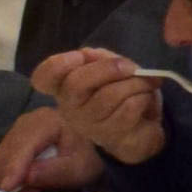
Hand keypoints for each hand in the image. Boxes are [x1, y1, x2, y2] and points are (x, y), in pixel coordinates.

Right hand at [0, 104, 99, 191]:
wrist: (92, 150)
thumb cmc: (87, 158)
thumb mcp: (79, 168)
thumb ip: (55, 172)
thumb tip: (27, 177)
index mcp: (47, 121)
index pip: (24, 145)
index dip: (13, 167)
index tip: (6, 187)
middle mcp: (27, 121)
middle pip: (6, 151)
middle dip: (10, 176)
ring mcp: (17, 129)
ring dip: (7, 178)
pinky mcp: (12, 140)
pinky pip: (0, 160)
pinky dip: (7, 175)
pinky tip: (23, 185)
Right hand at [25, 46, 167, 163]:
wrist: (144, 125)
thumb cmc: (122, 91)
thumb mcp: (112, 67)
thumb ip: (100, 58)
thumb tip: (88, 54)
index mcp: (65, 86)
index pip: (44, 78)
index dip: (57, 65)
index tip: (79, 56)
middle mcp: (70, 107)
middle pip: (76, 84)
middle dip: (109, 69)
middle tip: (130, 67)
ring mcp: (88, 125)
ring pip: (109, 95)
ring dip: (135, 84)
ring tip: (146, 83)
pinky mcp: (110, 137)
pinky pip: (128, 109)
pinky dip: (143, 98)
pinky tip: (146, 99)